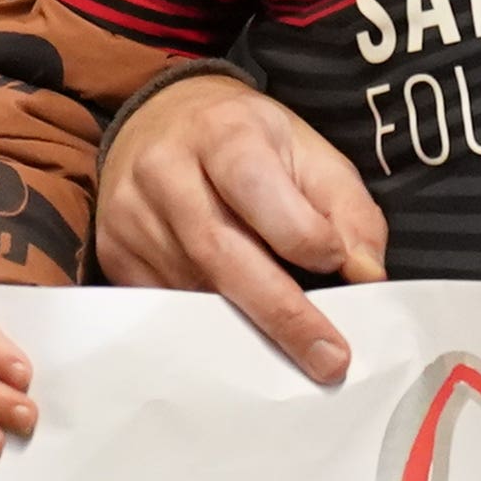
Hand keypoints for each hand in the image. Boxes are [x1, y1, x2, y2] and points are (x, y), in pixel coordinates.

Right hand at [95, 71, 383, 385]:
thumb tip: (366, 275)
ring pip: (194, 288)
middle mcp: (165, 171)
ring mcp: (131, 215)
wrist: (161, 121)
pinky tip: (241, 335)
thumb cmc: (247, 141)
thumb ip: (347, 208)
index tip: (340, 266)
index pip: (258, 191)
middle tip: (328, 359)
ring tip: (291, 352)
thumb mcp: (307, 151)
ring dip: (246, 326)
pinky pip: (165, 304)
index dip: (303, 236)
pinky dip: (208, 326)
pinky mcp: (114, 252)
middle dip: (281, 313)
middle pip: (221, 252)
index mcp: (222, 132)